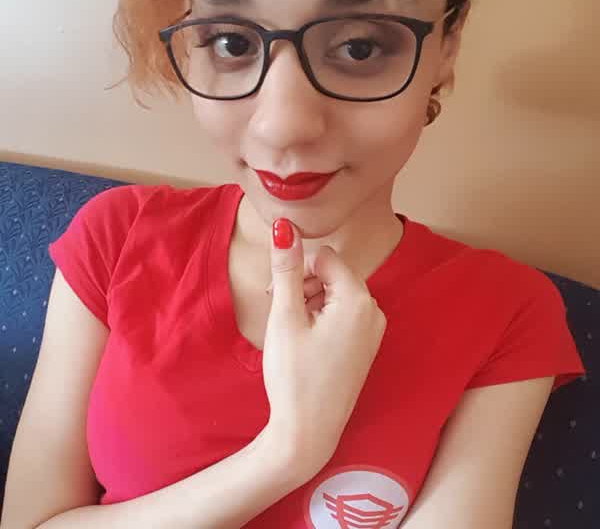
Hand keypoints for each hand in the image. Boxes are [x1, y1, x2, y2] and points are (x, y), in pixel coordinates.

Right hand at [262, 218, 386, 475]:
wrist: (308, 432)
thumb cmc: (293, 375)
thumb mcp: (285, 316)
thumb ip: (287, 268)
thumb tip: (286, 226)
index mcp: (358, 300)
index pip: (326, 257)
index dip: (298, 270)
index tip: (276, 293)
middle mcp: (374, 311)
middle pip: (334, 275)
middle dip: (304, 285)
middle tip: (277, 309)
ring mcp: (373, 331)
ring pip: (338, 294)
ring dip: (311, 301)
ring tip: (290, 328)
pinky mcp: (367, 346)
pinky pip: (345, 315)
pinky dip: (322, 317)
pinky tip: (306, 340)